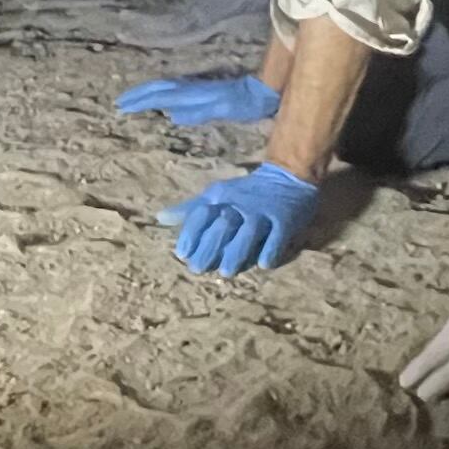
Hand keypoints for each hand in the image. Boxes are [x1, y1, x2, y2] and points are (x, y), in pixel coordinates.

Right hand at [113, 72, 277, 126]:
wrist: (260, 90)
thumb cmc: (243, 104)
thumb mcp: (222, 110)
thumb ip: (199, 112)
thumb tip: (172, 115)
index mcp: (192, 93)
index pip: (160, 96)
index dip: (141, 101)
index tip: (123, 107)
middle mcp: (190, 88)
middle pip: (158, 88)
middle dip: (138, 95)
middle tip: (119, 103)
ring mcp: (194, 88)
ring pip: (163, 87)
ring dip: (145, 93)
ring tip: (131, 100)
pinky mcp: (199, 90)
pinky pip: (171, 90)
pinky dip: (158, 94)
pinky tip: (157, 100)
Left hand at [157, 162, 318, 275]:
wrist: (288, 176)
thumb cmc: (246, 193)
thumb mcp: (217, 196)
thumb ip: (191, 210)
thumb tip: (160, 218)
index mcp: (222, 197)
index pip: (202, 213)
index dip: (190, 234)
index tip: (182, 254)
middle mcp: (242, 204)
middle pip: (224, 225)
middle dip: (210, 247)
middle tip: (199, 269)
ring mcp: (264, 212)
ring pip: (249, 232)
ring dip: (237, 252)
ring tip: (227, 272)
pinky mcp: (286, 220)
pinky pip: (278, 237)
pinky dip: (271, 250)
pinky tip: (263, 264)